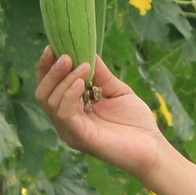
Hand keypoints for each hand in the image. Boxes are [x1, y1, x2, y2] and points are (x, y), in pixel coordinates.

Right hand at [33, 49, 173, 179]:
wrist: (153, 147)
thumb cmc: (136, 121)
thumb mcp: (116, 90)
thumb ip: (100, 74)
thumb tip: (87, 51)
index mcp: (72, 110)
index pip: (49, 87)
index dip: (47, 67)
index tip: (53, 47)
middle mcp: (66, 121)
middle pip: (43, 94)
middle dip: (51, 72)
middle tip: (66, 56)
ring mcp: (70, 131)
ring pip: (50, 102)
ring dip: (64, 79)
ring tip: (82, 66)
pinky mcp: (80, 138)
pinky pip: (64, 114)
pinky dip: (68, 95)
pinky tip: (81, 83)